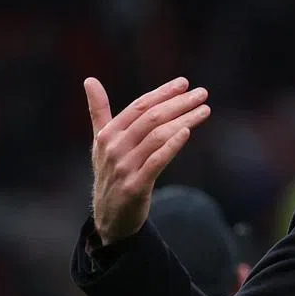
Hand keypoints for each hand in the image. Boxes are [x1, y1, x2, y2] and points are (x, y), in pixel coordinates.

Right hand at [85, 76, 210, 244]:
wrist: (109, 216)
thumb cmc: (110, 172)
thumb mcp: (100, 141)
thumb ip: (99, 111)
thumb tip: (90, 79)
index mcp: (107, 134)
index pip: (139, 106)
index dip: (162, 93)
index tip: (184, 82)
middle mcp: (113, 148)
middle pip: (151, 118)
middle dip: (179, 103)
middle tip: (202, 93)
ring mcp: (124, 167)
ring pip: (157, 136)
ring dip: (184, 120)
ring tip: (204, 110)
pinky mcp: (135, 185)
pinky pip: (156, 161)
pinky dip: (172, 145)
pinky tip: (187, 132)